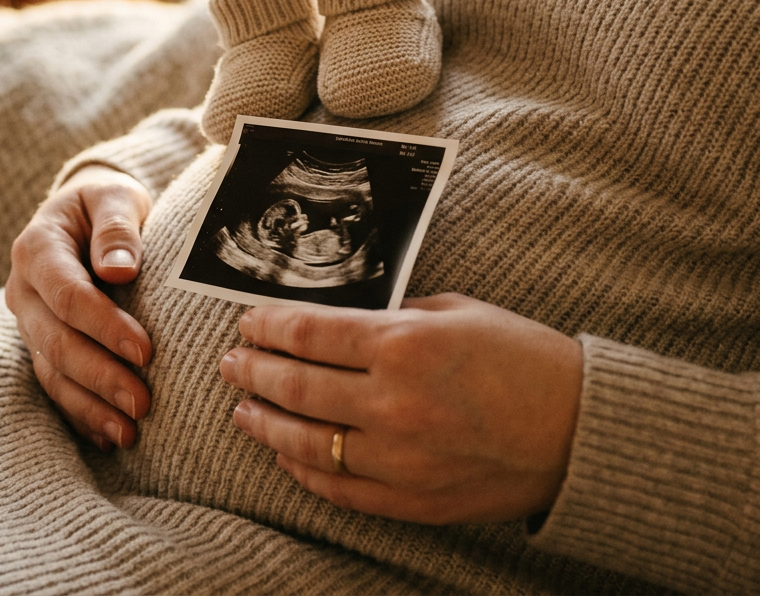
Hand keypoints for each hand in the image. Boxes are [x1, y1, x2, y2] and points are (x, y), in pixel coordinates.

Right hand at [6, 165, 153, 450]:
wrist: (86, 212)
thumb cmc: (107, 202)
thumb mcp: (115, 196)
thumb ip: (117, 226)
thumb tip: (120, 270)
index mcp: (36, 248)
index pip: (68, 295)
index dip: (105, 326)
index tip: (146, 350)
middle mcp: (23, 290)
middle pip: (57, 342)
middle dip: (101, 376)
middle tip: (143, 403)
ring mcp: (29, 321)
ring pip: (52, 371)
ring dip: (91, 404)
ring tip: (130, 432)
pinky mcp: (40, 344)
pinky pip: (54, 385)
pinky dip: (80, 413)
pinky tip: (109, 436)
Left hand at [219, 293, 582, 523]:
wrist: (580, 430)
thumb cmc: (523, 357)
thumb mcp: (456, 311)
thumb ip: (393, 316)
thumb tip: (340, 323)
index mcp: (403, 345)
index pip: (309, 333)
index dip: (268, 326)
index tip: (247, 322)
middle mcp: (392, 402)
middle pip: (296, 384)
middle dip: (253, 370)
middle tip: (230, 361)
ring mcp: (399, 458)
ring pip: (306, 442)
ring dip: (265, 423)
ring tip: (242, 408)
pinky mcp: (412, 499)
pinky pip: (340, 489)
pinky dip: (303, 472)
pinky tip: (285, 455)